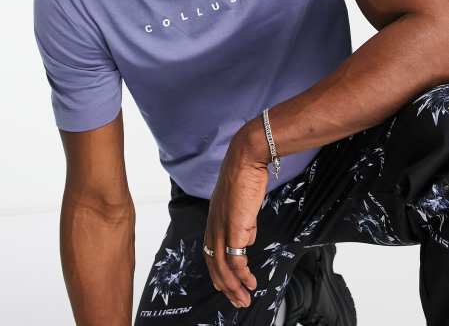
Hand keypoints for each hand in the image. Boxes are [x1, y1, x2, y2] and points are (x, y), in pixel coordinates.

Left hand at [202, 130, 269, 308]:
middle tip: (237, 301)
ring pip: (222, 266)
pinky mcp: (233, 225)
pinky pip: (235, 257)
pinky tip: (249, 281)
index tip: (226, 286)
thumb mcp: (242, 205)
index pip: (211, 252)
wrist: (246, 160)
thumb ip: (244, 223)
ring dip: (233, 286)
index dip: (217, 272)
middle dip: (225, 286)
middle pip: (214, 264)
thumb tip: (247, 239)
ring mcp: (221, 226)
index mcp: (214, 219)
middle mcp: (213, 225)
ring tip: (244, 298)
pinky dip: (241, 273)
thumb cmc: (246, 177)